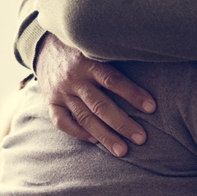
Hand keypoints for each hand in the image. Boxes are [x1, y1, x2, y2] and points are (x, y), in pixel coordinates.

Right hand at [36, 33, 156, 156]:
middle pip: (100, 105)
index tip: (152, 108)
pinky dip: (78, 133)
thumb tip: (151, 59)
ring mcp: (61, 92)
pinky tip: (95, 142)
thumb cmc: (84, 46)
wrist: (44, 44)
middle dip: (122, 123)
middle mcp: (74, 78)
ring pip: (84, 118)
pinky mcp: (51, 102)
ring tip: (122, 151)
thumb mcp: (98, 44)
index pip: (113, 80)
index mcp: (89, 61)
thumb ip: (117, 55)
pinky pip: (62, 122)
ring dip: (104, 136)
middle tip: (141, 138)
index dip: (132, 94)